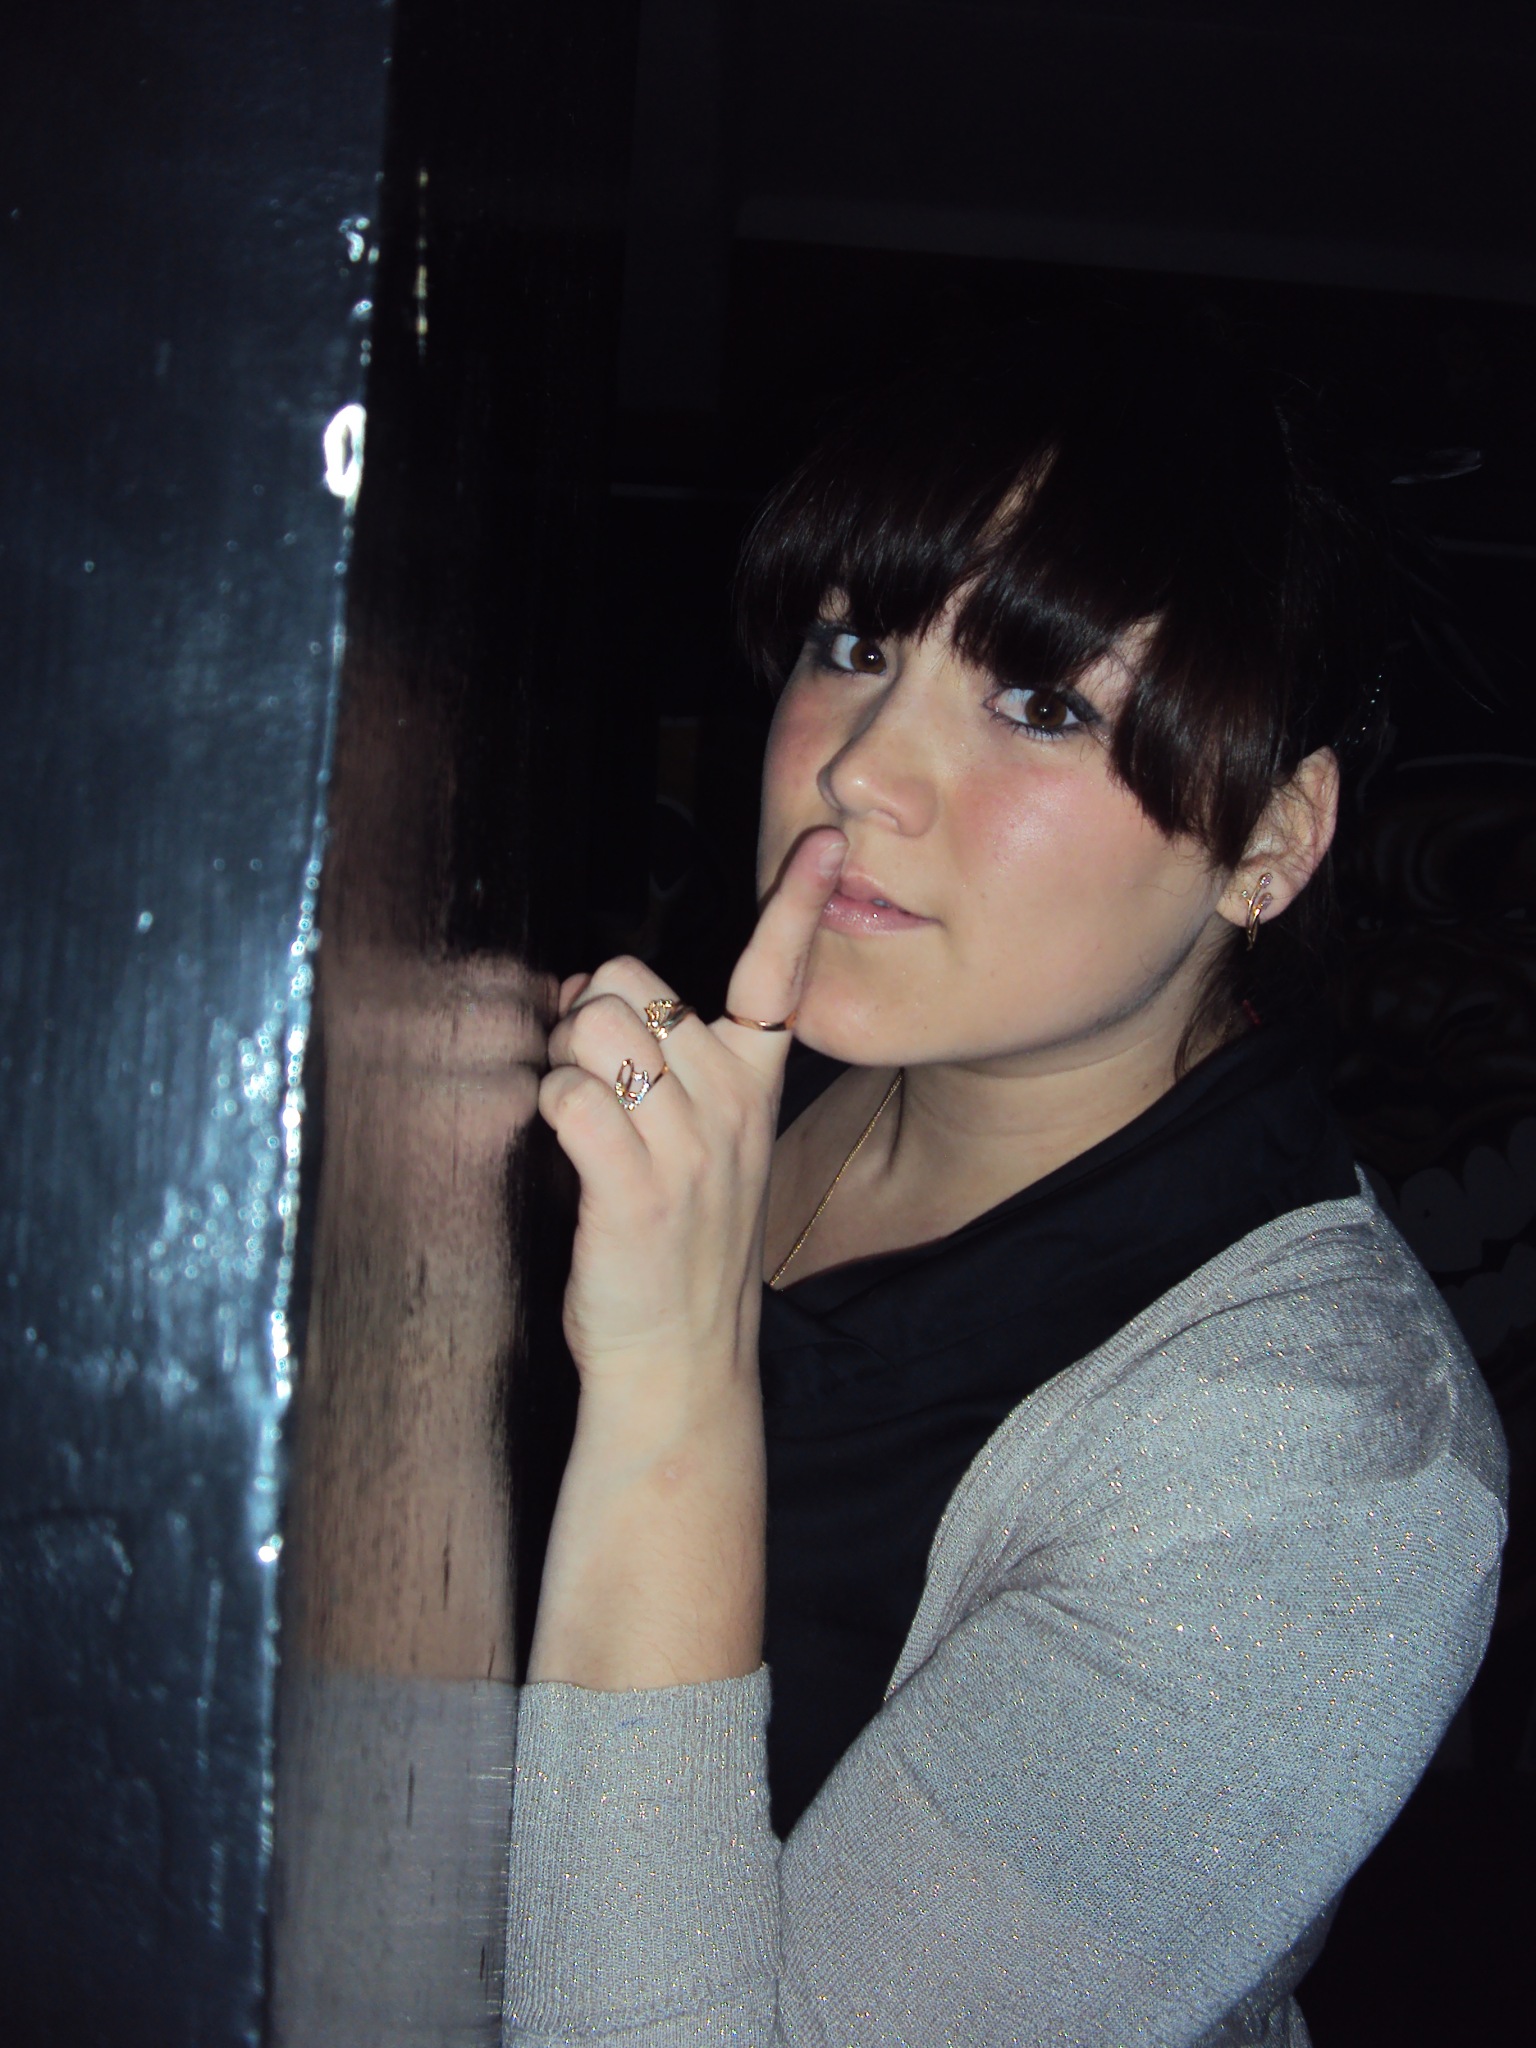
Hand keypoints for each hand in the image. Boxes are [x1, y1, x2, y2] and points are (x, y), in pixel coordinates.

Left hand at [538, 828, 845, 1388]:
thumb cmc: (675, 1248)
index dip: (798, 903)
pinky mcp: (636, 1190)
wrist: (680, 1364)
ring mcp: (689, 1147)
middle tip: (589, 1079)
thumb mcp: (699, 1146)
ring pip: (594, 1028)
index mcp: (754, 1085)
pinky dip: (549, 1109)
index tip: (825, 841)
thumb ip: (658, 1060)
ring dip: (561, 1063)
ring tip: (578, 1120)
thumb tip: (584, 984)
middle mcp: (732, 1104)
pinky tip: (565, 1150)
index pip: (781, 977)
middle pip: (629, 981)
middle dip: (586, 1015)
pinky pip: (568, 1096)